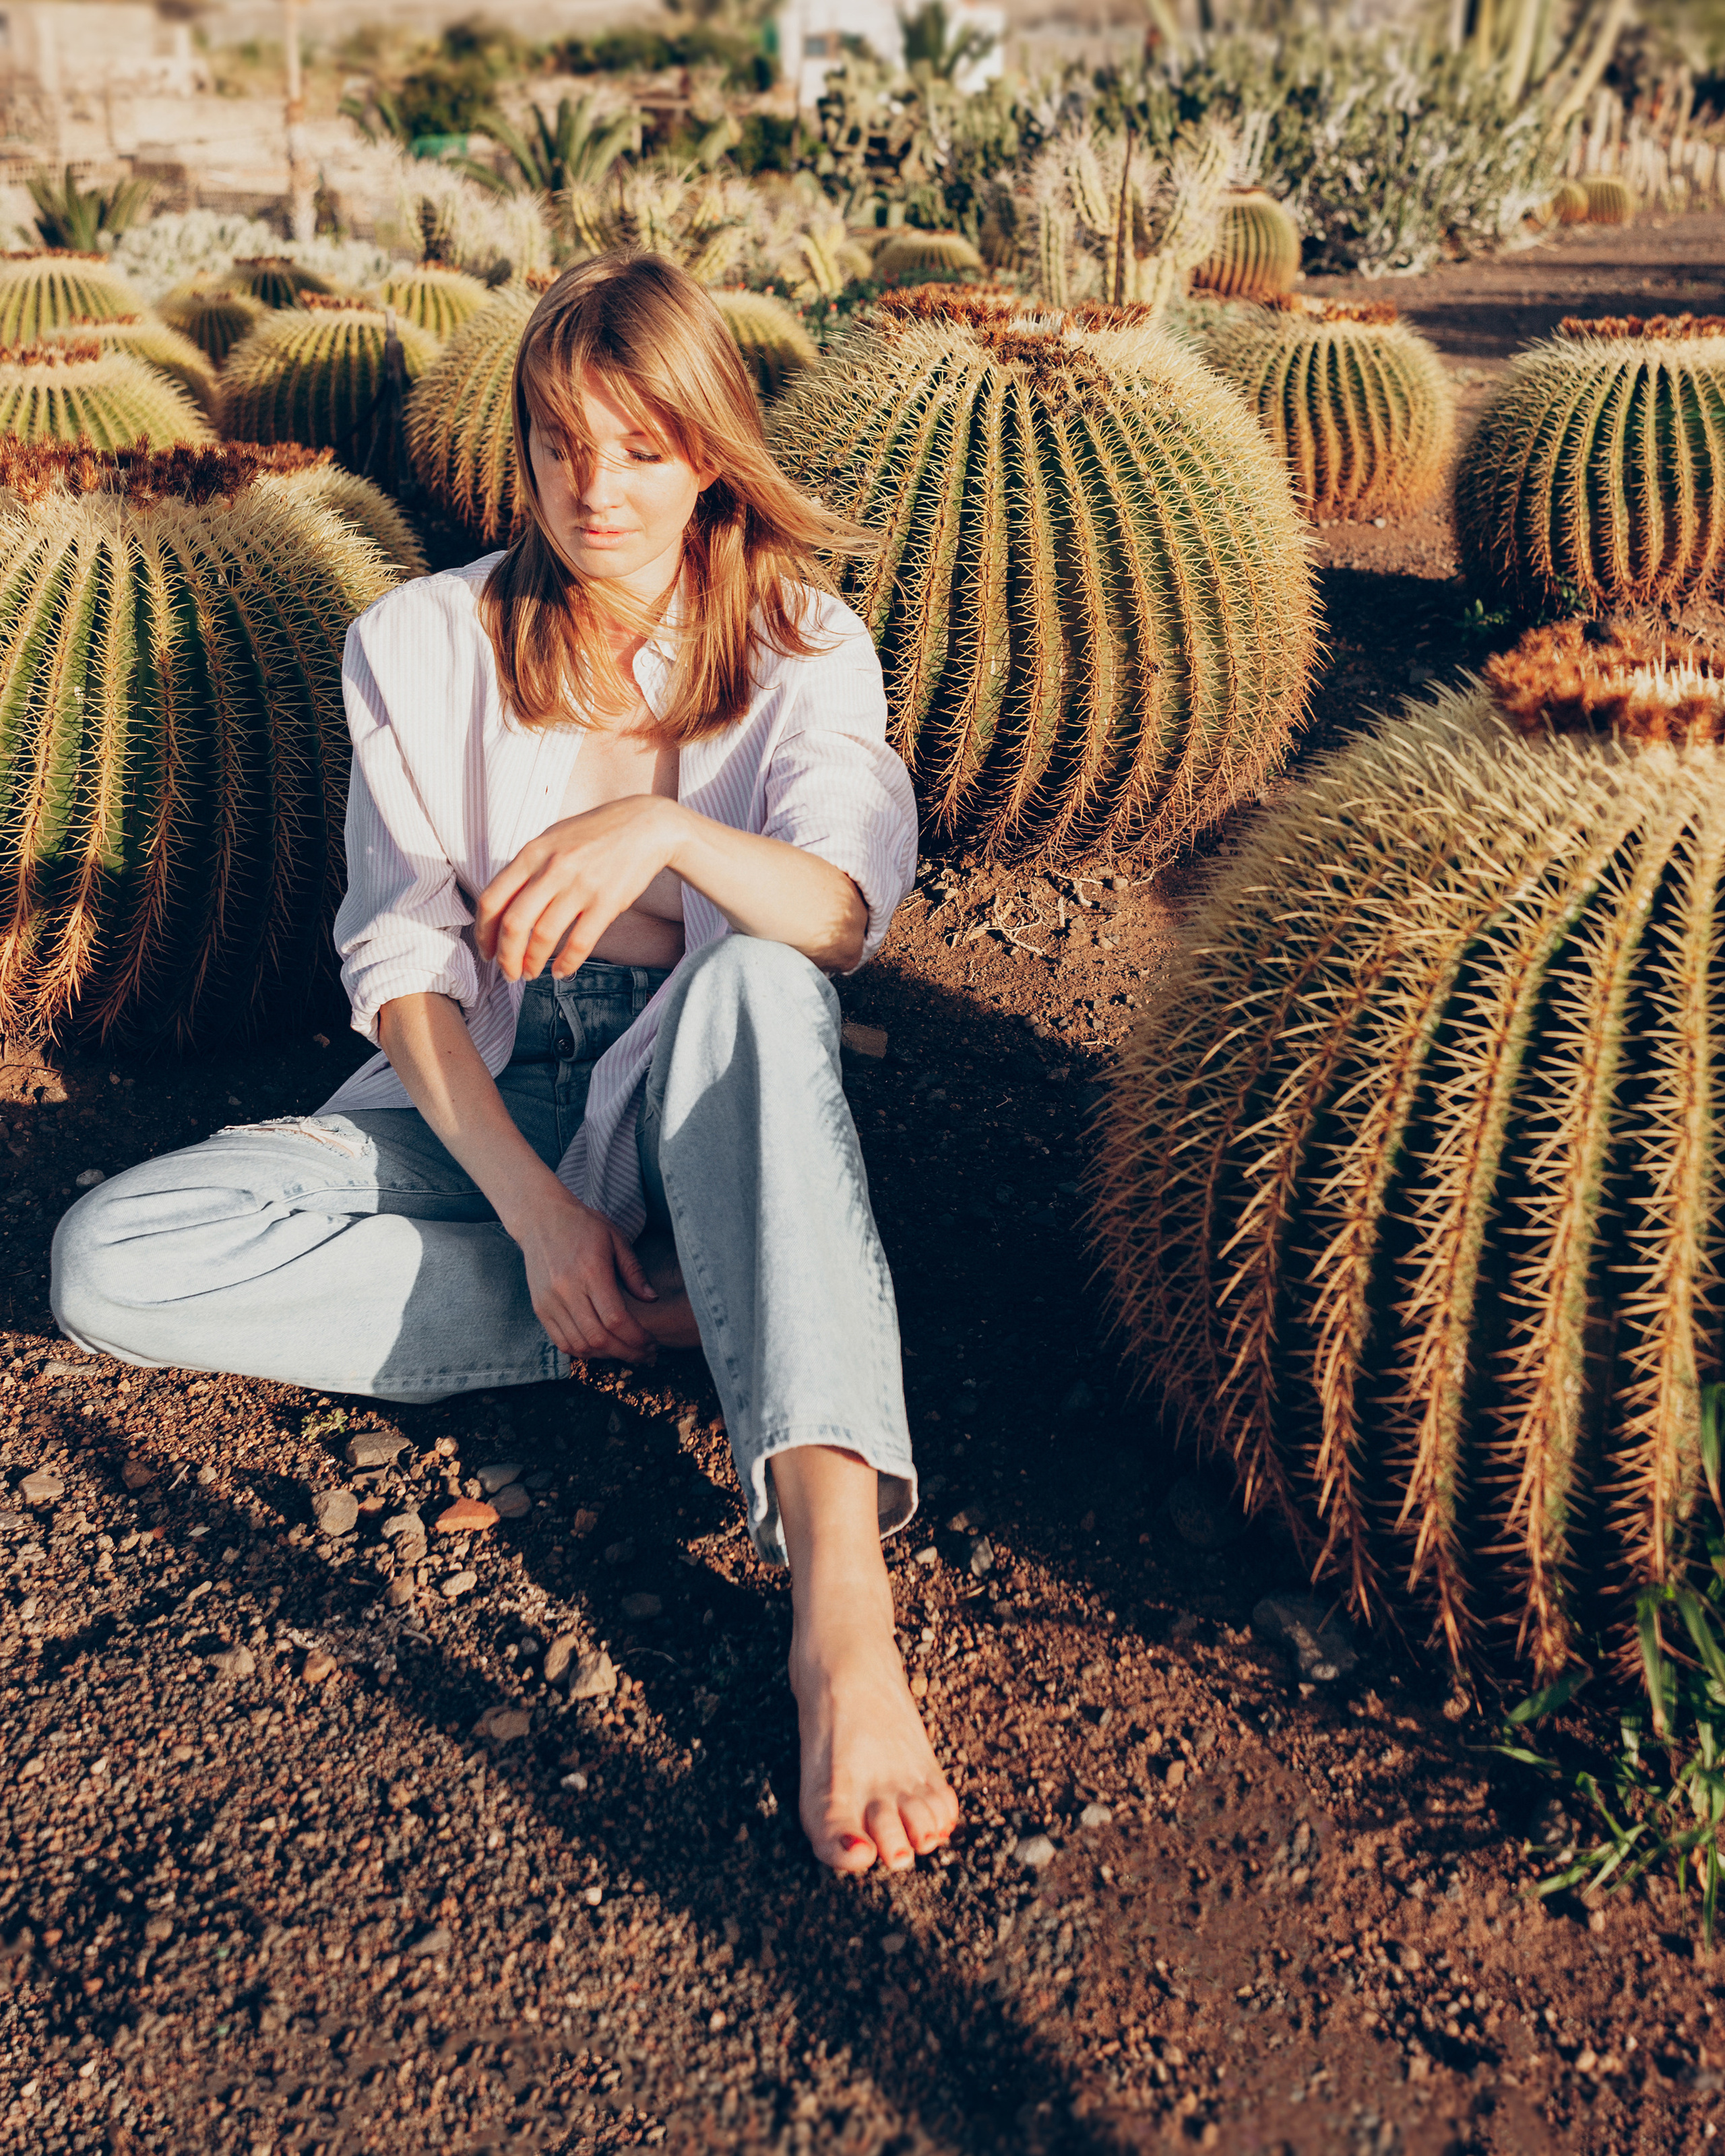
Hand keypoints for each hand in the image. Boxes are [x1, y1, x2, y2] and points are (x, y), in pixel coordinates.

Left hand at [476, 795, 682, 982]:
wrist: (645, 826)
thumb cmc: (595, 833)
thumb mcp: (552, 839)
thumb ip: (527, 868)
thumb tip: (503, 907)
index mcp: (532, 853)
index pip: (492, 899)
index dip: (483, 932)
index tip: (486, 950)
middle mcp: (552, 869)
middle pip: (514, 924)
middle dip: (505, 957)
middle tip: (508, 972)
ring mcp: (580, 886)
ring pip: (543, 937)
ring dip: (532, 963)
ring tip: (531, 973)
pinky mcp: (606, 902)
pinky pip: (579, 943)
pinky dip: (565, 964)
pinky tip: (560, 972)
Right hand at [512, 1184, 658, 1362]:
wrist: (541, 1218)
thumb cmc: (583, 1225)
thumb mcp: (616, 1239)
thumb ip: (634, 1271)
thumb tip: (652, 1299)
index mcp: (590, 1271)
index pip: (616, 1319)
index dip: (636, 1338)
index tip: (651, 1343)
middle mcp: (567, 1290)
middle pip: (599, 1338)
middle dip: (626, 1353)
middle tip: (645, 1355)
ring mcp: (550, 1302)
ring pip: (580, 1345)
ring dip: (606, 1356)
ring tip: (625, 1352)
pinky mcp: (540, 1308)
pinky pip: (561, 1342)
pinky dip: (583, 1351)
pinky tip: (600, 1348)